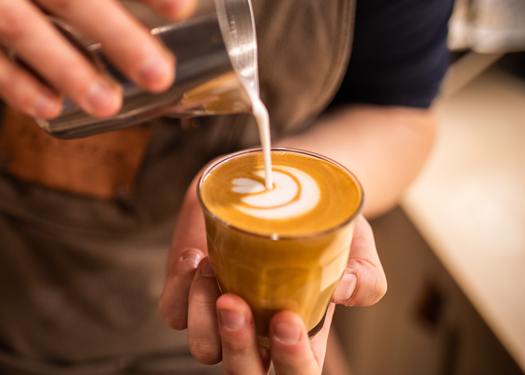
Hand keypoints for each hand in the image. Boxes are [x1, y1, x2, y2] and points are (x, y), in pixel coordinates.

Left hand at [159, 176, 386, 372]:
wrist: (275, 183)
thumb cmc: (317, 222)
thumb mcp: (354, 243)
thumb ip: (365, 274)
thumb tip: (346, 291)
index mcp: (301, 334)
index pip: (298, 374)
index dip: (291, 361)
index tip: (286, 319)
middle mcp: (258, 332)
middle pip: (244, 374)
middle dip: (237, 346)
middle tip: (234, 301)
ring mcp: (220, 316)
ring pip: (203, 348)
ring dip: (202, 314)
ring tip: (212, 266)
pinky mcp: (189, 293)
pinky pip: (173, 312)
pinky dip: (179, 289)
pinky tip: (195, 256)